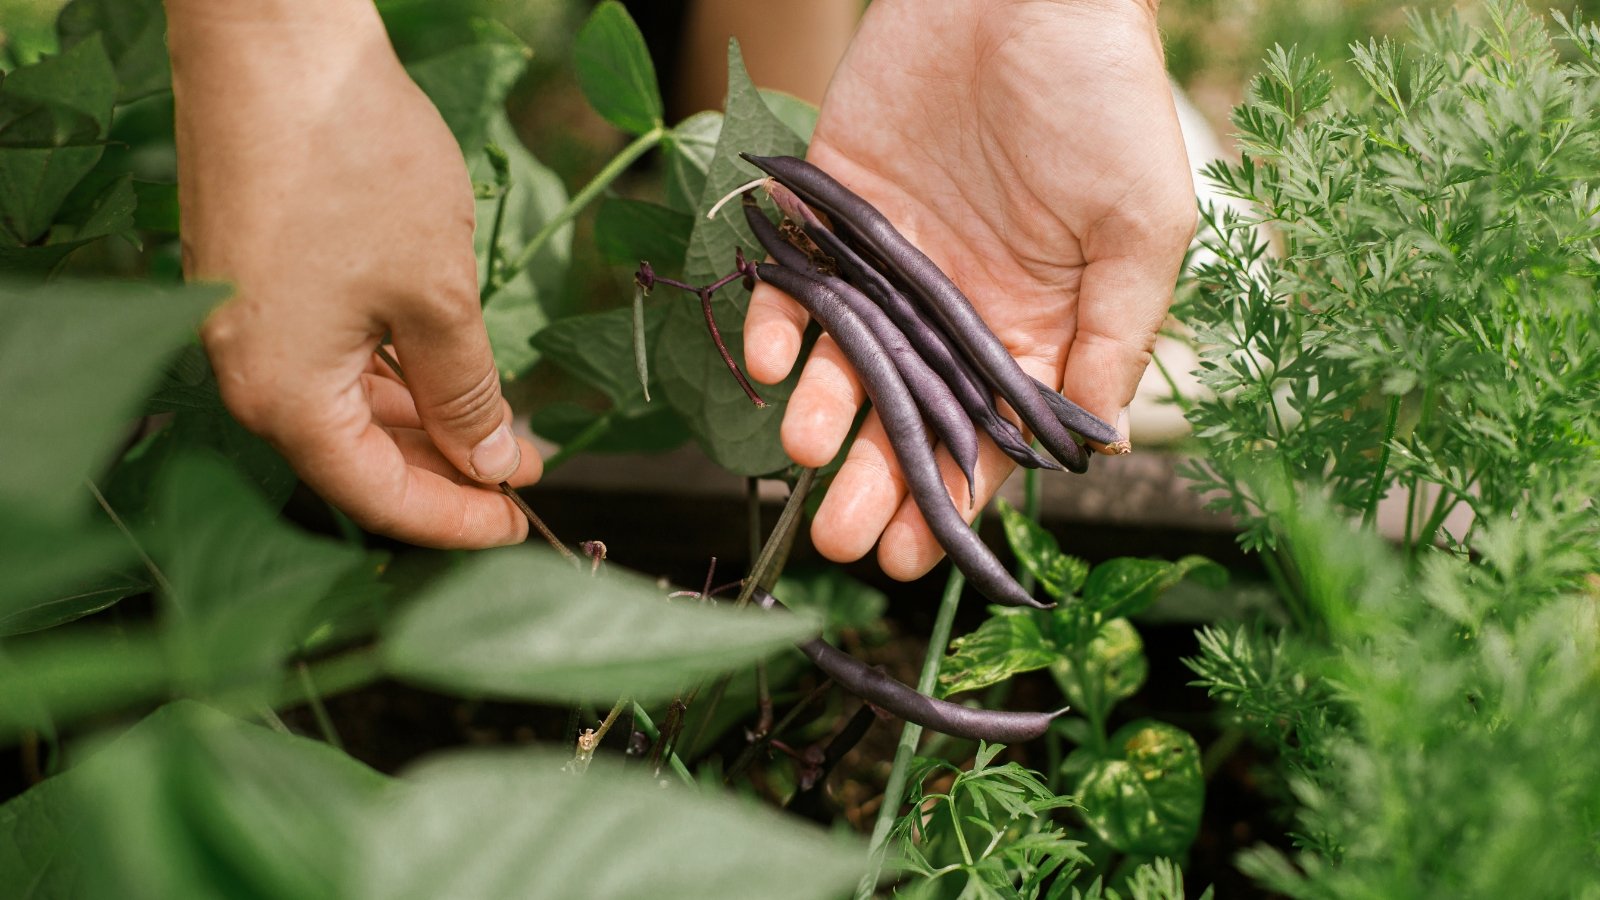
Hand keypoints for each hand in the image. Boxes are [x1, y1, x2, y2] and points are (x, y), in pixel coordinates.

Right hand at [167, 0, 539, 547]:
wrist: (278, 45)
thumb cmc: (355, 167)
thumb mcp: (438, 299)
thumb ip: (468, 395)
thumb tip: (495, 463)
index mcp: (281, 396)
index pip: (377, 495)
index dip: (454, 519)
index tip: (518, 524)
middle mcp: (248, 373)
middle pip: (356, 457)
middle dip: (444, 471)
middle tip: (520, 478)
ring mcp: (245, 325)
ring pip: (345, 404)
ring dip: (423, 420)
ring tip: (499, 428)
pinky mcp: (257, 282)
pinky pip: (328, 355)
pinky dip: (390, 371)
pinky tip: (444, 372)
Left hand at [744, 0, 1194, 578]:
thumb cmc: (1103, 98)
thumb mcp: (1140, 229)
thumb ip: (1112, 340)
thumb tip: (1096, 451)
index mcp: (1033, 327)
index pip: (985, 439)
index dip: (952, 500)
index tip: (917, 556)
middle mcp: (954, 310)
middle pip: (905, 417)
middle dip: (874, 483)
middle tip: (842, 537)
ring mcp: (890, 264)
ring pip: (843, 363)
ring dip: (822, 414)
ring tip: (807, 448)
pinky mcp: (833, 212)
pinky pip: (796, 283)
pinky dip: (777, 324)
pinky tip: (773, 359)